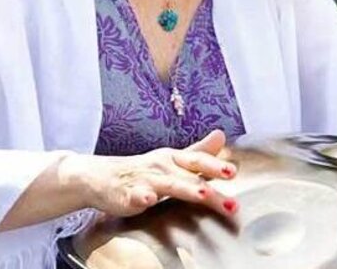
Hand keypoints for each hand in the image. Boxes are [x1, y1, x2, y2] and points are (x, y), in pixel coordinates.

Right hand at [75, 129, 238, 218]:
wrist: (103, 176)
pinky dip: (142, 197)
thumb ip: (199, 151)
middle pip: (190, 176)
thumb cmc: (144, 170)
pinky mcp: (127, 194)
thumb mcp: (173, 159)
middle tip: (228, 199)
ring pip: (168, 185)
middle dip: (210, 186)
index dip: (216, 165)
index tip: (233, 172)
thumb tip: (222, 135)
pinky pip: (135, 195)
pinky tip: (149, 200)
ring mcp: (145, 180)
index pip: (198, 161)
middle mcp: (162, 167)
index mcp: (174, 159)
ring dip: (185, 188)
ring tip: (202, 195)